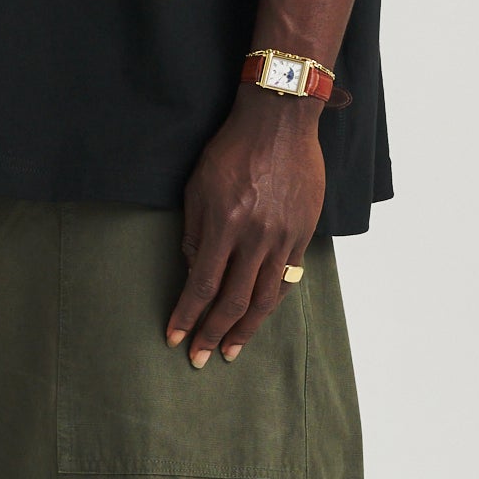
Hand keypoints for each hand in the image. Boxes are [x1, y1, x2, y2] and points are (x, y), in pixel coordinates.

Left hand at [167, 89, 325, 365]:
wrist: (280, 119)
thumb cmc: (232, 149)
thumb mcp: (198, 186)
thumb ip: (194, 233)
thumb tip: (194, 276)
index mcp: (224, 224)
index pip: (201, 286)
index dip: (186, 317)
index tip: (175, 339)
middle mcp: (255, 236)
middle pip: (233, 302)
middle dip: (213, 335)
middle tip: (200, 359)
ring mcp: (283, 237)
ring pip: (264, 299)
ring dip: (245, 331)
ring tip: (231, 351)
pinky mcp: (303, 233)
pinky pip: (286, 279)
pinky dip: (270, 304)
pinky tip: (258, 318)